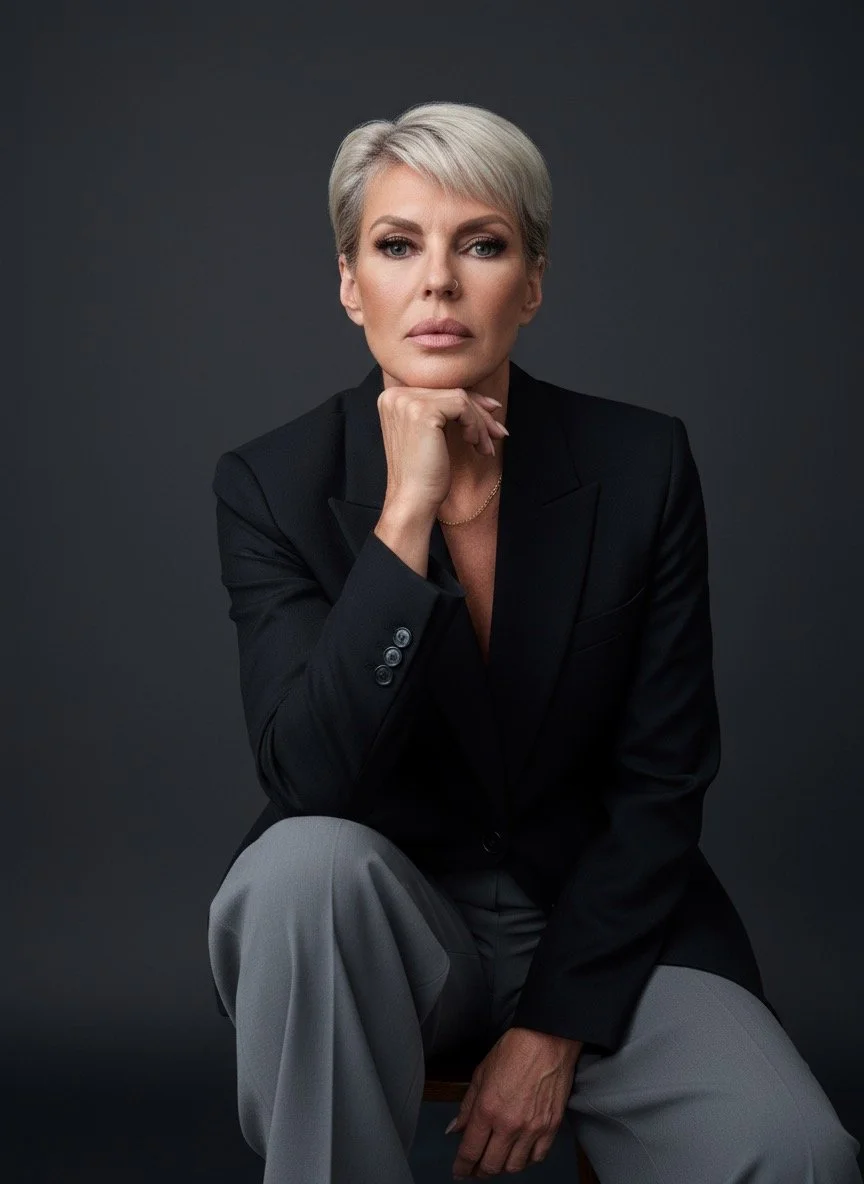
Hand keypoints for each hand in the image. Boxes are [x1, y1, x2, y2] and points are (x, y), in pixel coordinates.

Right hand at [376, 384, 507, 517]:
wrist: (412, 500)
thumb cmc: (422, 475)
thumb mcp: (434, 435)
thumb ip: (448, 411)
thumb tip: (489, 401)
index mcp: (393, 398)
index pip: (440, 390)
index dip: (470, 402)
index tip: (492, 414)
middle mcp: (395, 395)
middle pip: (450, 391)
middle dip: (480, 413)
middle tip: (498, 433)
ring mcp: (406, 401)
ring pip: (460, 398)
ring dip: (480, 424)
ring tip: (485, 447)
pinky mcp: (421, 411)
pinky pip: (462, 407)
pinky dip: (475, 426)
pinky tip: (474, 445)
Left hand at [445, 1026, 582, 1177]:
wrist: (547, 1040)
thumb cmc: (514, 1050)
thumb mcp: (481, 1074)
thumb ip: (466, 1106)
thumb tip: (455, 1129)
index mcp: (487, 1109)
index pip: (470, 1151)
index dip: (461, 1167)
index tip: (458, 1171)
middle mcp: (509, 1124)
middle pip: (491, 1166)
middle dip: (479, 1170)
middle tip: (476, 1167)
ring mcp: (532, 1128)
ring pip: (514, 1167)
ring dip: (502, 1166)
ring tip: (497, 1158)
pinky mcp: (551, 1127)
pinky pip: (537, 1157)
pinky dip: (526, 1160)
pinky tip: (520, 1151)